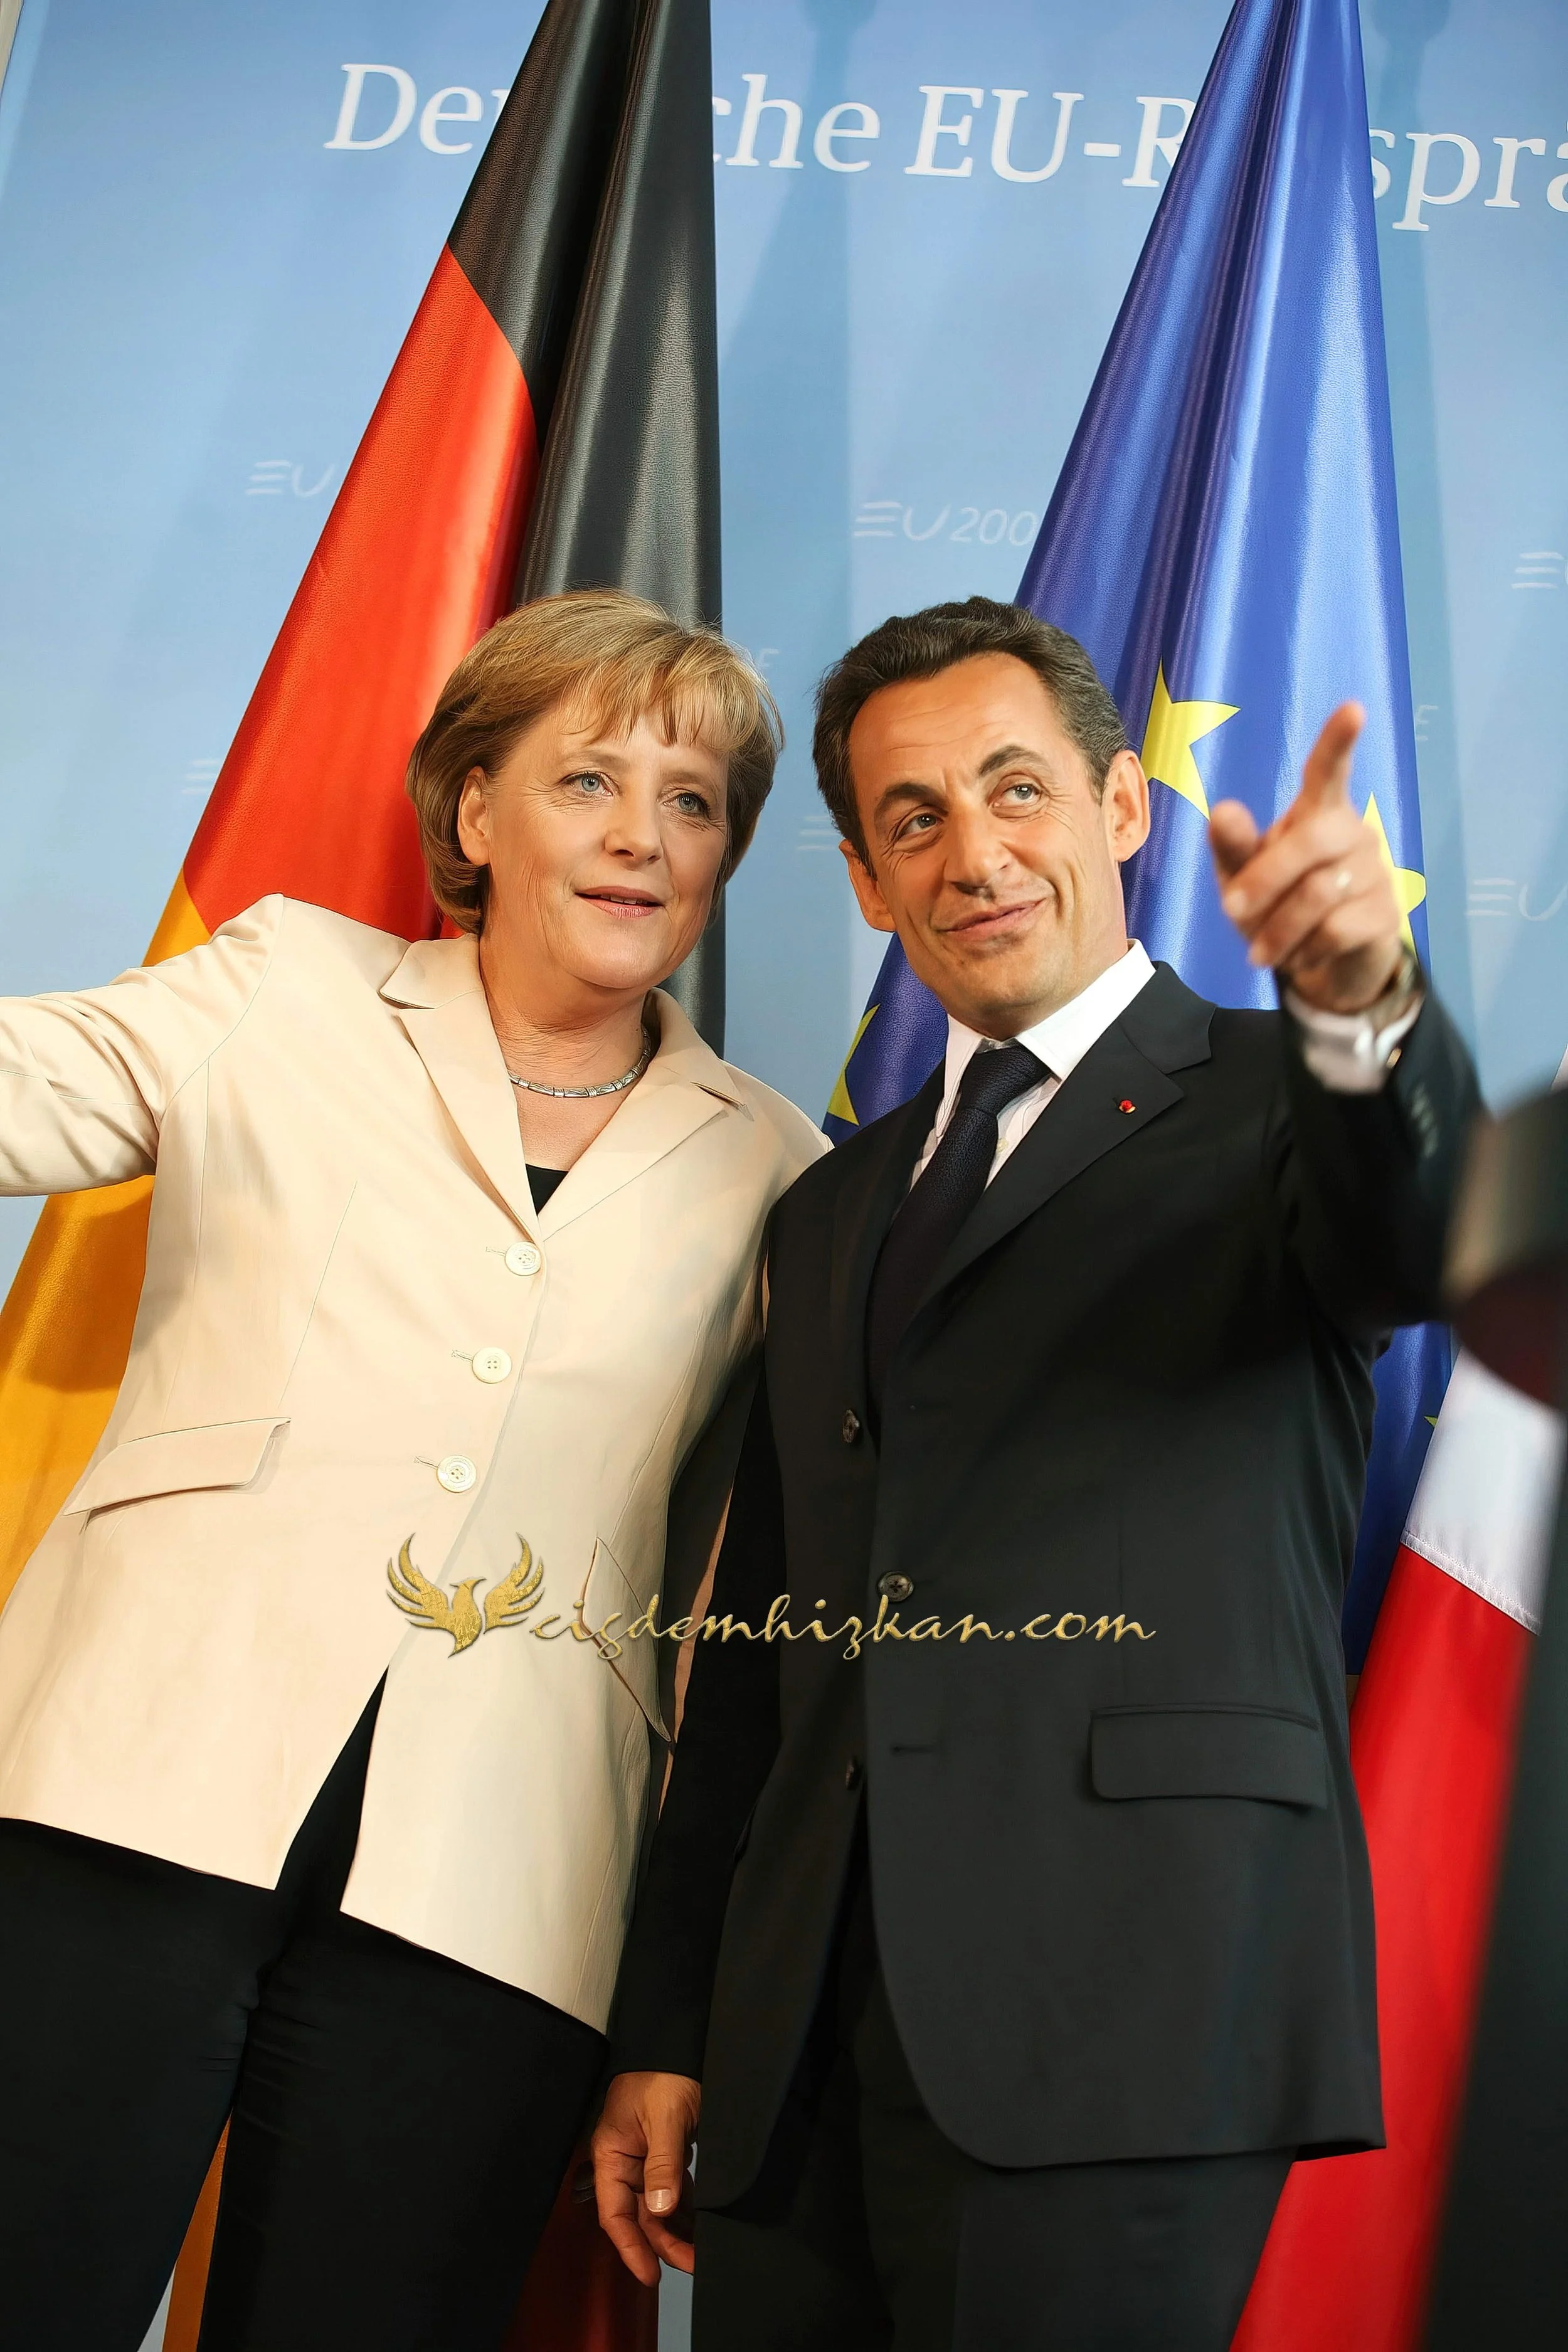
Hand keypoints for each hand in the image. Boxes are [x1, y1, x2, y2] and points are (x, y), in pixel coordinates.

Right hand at [592, 2069, 701, 2283]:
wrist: (680, 2043)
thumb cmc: (663, 2077)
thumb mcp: (664, 2118)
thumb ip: (662, 2164)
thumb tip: (661, 2211)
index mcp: (612, 2156)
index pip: (615, 2214)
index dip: (631, 2248)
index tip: (651, 2275)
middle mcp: (625, 2164)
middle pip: (640, 2216)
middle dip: (663, 2244)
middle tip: (692, 2264)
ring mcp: (646, 2160)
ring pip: (658, 2209)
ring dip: (676, 2232)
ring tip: (699, 2254)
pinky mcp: (666, 2155)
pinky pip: (673, 2192)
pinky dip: (685, 2212)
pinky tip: (699, 2229)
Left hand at [1209, 703, 1403, 1013]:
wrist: (1320, 963)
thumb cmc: (1276, 905)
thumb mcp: (1241, 878)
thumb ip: (1233, 847)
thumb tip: (1222, 810)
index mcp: (1318, 813)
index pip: (1329, 770)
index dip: (1339, 741)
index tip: (1353, 709)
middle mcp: (1353, 832)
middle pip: (1309, 842)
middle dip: (1263, 880)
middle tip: (1231, 911)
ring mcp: (1376, 871)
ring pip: (1319, 894)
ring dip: (1278, 930)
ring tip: (1263, 950)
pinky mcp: (1387, 913)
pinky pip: (1337, 930)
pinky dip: (1305, 951)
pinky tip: (1300, 957)